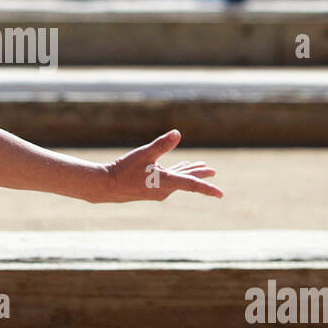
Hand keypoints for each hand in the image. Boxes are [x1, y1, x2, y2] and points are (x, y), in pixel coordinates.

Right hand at [100, 130, 222, 202]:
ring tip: (200, 167)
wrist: (107, 186)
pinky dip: (177, 174)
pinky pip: (170, 181)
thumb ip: (162, 145)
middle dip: (200, 174)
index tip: (221, 194)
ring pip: (178, 180)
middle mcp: (165, 189)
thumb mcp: (144, 154)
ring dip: (188, 172)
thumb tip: (177, 133)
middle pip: (187, 180)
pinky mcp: (152, 189)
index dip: (207, 188)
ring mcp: (158, 191)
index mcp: (166, 182)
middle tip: (213, 171)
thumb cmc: (124, 170)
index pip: (192, 184)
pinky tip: (177, 169)